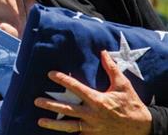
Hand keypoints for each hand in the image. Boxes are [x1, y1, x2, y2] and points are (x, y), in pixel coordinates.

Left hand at [34, 50, 151, 134]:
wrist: (142, 129)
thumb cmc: (131, 105)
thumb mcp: (123, 85)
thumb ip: (111, 69)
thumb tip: (103, 52)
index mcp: (98, 100)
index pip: (76, 88)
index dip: (63, 80)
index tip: (51, 74)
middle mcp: (92, 115)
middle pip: (67, 109)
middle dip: (51, 105)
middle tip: (36, 100)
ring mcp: (92, 128)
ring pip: (69, 126)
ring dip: (53, 124)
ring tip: (40, 121)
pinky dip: (67, 134)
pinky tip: (55, 132)